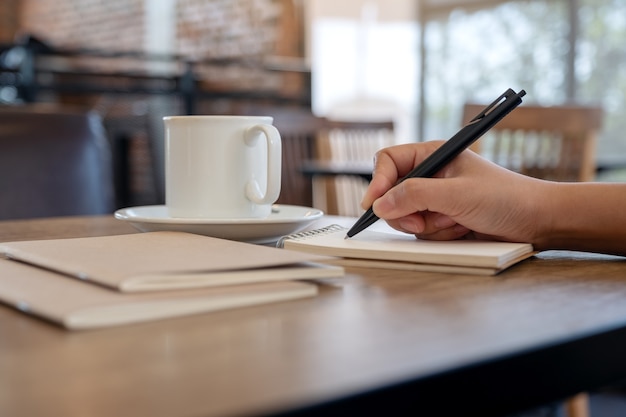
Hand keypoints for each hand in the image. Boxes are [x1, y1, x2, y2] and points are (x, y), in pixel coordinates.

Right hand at [361, 141, 546, 243]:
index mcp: (432, 155)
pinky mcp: (442, 219)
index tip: (372, 205)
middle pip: (392, 194)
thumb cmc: (505, 197)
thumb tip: (380, 204)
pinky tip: (460, 229)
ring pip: (405, 216)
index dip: (378, 182)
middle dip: (406, 212)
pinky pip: (422, 231)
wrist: (535, 221)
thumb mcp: (456, 194)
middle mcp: (430, 175)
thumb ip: (415, 196)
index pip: (389, 162)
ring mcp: (435, 199)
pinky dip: (438, 234)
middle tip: (423, 222)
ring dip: (427, 225)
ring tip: (455, 222)